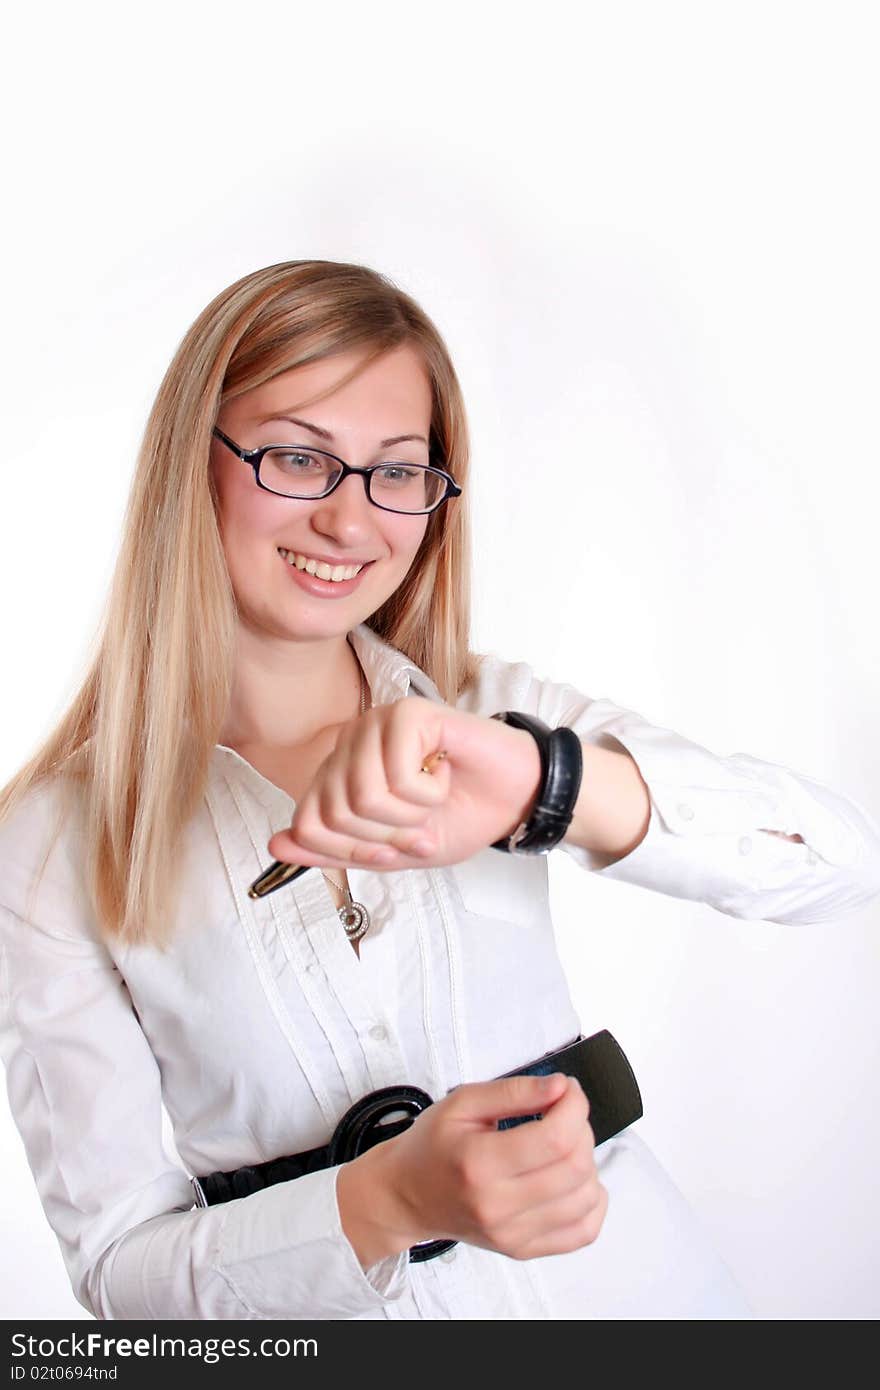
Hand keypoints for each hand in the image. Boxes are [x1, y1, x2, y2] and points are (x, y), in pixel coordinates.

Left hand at [267, 696, 542, 871]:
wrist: (517, 799)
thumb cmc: (459, 817)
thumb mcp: (392, 852)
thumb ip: (335, 850)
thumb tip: (275, 844)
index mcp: (339, 774)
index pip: (308, 824)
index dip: (354, 850)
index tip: (397, 847)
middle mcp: (349, 744)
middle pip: (334, 815)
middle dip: (387, 836)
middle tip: (422, 820)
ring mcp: (376, 724)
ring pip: (363, 797)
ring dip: (410, 815)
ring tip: (435, 795)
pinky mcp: (407, 713)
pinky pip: (396, 777)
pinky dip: (429, 792)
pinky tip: (445, 771)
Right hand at [337, 1072, 607, 1263]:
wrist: (408, 1195)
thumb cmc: (432, 1146)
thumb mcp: (463, 1102)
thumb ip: (514, 1090)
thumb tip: (559, 1087)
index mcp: (479, 1164)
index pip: (555, 1139)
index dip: (574, 1106)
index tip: (567, 1090)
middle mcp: (497, 1206)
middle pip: (576, 1167)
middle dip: (581, 1128)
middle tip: (563, 1112)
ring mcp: (513, 1234)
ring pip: (586, 1198)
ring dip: (588, 1162)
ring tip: (563, 1145)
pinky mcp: (523, 1249)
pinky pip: (584, 1231)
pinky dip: (592, 1201)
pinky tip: (573, 1180)